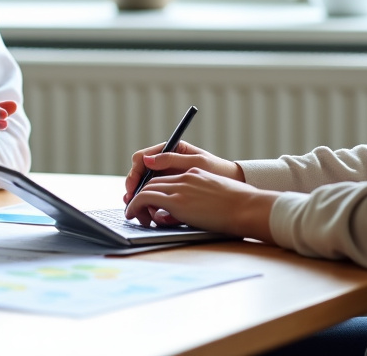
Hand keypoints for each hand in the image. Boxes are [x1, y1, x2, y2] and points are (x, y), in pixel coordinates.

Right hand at [123, 140, 242, 204]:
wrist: (236, 192)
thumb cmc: (219, 171)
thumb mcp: (197, 163)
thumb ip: (172, 160)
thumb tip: (148, 160)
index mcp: (170, 151)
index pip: (142, 159)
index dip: (134, 173)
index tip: (132, 187)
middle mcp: (165, 164)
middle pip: (141, 176)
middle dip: (135, 191)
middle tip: (131, 204)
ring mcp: (168, 179)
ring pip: (147, 190)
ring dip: (143, 201)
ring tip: (144, 212)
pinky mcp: (173, 193)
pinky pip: (157, 199)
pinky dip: (154, 208)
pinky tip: (156, 215)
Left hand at [124, 168, 277, 241]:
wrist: (249, 208)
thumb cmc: (242, 207)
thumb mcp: (218, 195)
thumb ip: (199, 198)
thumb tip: (188, 211)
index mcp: (196, 173)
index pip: (166, 178)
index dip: (154, 189)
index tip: (149, 202)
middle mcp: (186, 177)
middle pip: (153, 181)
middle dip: (141, 195)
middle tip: (136, 210)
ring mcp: (181, 187)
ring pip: (146, 189)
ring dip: (136, 202)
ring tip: (133, 215)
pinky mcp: (177, 200)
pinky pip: (145, 198)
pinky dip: (135, 205)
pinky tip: (132, 214)